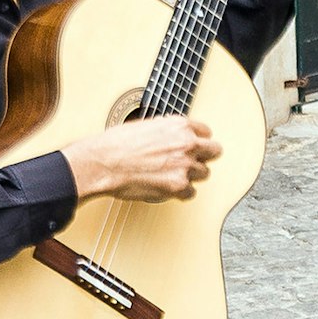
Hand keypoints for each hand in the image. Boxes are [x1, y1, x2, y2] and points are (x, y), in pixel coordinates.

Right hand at [65, 116, 219, 201]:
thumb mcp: (145, 125)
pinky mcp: (178, 185)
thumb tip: (172, 134)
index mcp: (179, 125)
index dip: (199, 140)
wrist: (103, 162)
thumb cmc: (116, 144)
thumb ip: (166, 130)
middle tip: (191, 162)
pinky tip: (167, 188)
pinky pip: (191, 193)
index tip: (194, 146)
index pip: (206, 132)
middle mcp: (187, 143)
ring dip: (191, 176)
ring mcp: (185, 165)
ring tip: (172, 176)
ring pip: (204, 173)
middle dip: (203, 157)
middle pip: (214, 151)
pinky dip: (181, 193)